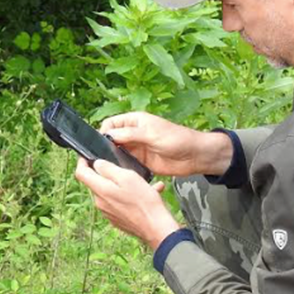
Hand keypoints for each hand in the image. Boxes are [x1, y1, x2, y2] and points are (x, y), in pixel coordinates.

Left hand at [75, 158, 179, 249]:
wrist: (155, 228)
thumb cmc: (144, 202)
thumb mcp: (128, 178)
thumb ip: (109, 169)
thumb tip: (97, 164)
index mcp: (101, 190)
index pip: (81, 173)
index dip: (82, 162)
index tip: (86, 156)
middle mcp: (100, 203)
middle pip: (96, 183)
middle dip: (107, 174)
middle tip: (123, 169)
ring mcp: (108, 212)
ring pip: (110, 193)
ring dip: (121, 186)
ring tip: (141, 184)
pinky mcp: (117, 219)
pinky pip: (118, 203)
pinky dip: (128, 197)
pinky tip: (144, 195)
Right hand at [100, 112, 232, 176]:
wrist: (194, 156)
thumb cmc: (177, 139)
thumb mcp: (152, 133)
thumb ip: (130, 134)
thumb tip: (109, 135)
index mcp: (134, 121)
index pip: (110, 124)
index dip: (103, 132)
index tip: (99, 144)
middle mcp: (133, 134)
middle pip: (111, 139)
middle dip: (104, 147)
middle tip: (100, 158)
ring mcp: (137, 149)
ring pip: (117, 153)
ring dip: (112, 158)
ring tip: (108, 167)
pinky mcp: (141, 162)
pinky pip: (126, 164)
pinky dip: (122, 168)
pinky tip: (119, 173)